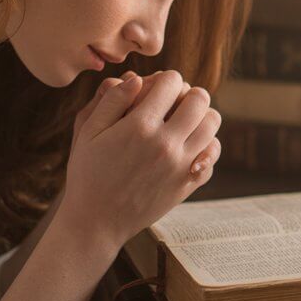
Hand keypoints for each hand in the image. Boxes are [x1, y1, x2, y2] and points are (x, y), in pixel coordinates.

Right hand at [60, 70, 222, 247]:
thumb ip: (111, 100)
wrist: (96, 222)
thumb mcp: (87, 132)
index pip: (172, 81)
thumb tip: (136, 78)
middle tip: (175, 102)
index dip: (165, 79)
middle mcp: (166, 144)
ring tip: (183, 122)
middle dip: (188, 93)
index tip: (157, 88)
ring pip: (212, 124)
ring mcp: (181, 165)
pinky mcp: (188, 184)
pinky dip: (205, 146)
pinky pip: (211, 155)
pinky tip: (187, 147)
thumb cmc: (87, 174)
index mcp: (139, 126)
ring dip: (200, 117)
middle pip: (200, 99)